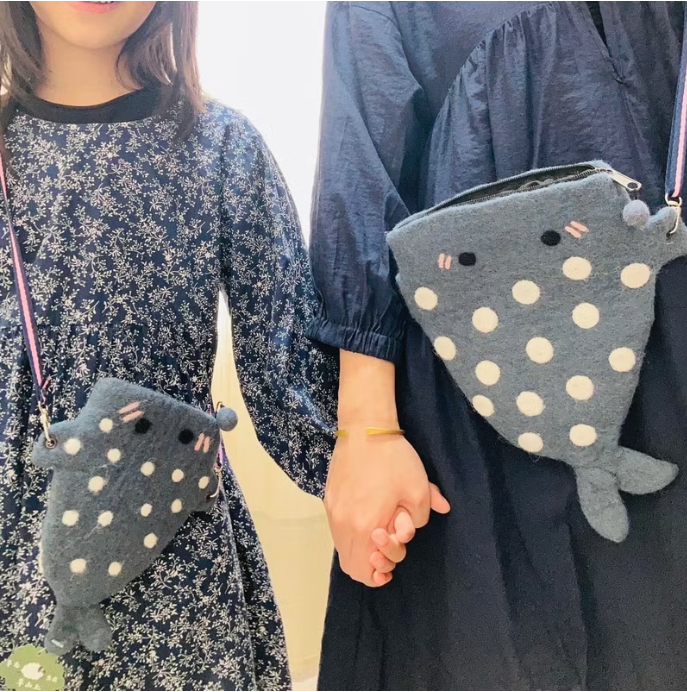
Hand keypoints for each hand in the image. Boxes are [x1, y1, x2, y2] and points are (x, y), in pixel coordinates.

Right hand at [324, 431, 448, 586]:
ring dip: (360, 547)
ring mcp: (332, 511)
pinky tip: (367, 515)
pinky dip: (352, 532)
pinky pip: (338, 528)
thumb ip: (419, 518)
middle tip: (388, 546)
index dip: (377, 575)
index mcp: (364, 527)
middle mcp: (342, 524)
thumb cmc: (393, 460)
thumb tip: (410, 528)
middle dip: (370, 564)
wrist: (364, 429)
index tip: (390, 564)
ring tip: (379, 530)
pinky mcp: (328, 498)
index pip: (362, 571)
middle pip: (349, 564)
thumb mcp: (418, 490)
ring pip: (342, 546)